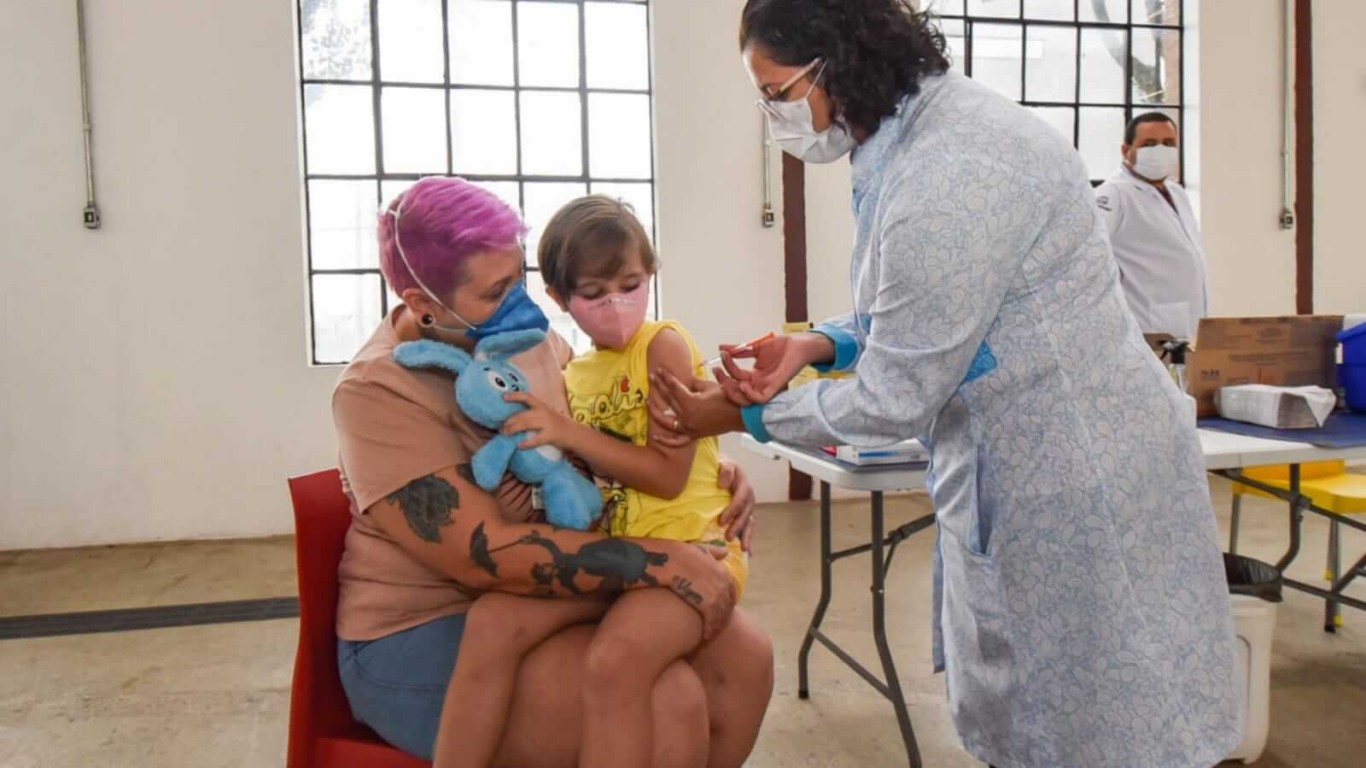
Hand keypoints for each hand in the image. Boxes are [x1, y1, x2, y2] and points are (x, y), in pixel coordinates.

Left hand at [502, 392, 580, 450]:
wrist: (573, 432)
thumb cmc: (556, 423)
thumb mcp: (545, 413)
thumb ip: (532, 413)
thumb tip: (513, 417)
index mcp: (541, 406)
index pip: (527, 397)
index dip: (515, 396)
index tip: (503, 397)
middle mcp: (543, 412)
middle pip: (522, 414)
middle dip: (509, 421)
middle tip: (501, 428)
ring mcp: (547, 424)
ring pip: (526, 424)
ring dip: (513, 429)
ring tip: (505, 434)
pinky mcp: (551, 435)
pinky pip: (536, 439)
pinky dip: (527, 443)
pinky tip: (519, 445)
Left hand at [648, 370, 744, 442]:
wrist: (741, 416)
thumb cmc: (728, 398)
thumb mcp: (709, 386)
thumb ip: (693, 382)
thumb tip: (682, 378)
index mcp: (691, 402)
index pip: (674, 387)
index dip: (666, 377)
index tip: (659, 369)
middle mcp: (687, 416)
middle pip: (668, 400)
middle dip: (659, 386)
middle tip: (651, 377)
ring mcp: (689, 428)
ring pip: (667, 420)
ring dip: (655, 410)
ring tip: (648, 400)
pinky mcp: (694, 436)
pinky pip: (677, 441)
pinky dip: (666, 441)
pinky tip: (655, 437)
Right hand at [659, 539, 736, 639]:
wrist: (665, 560)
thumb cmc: (678, 553)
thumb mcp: (699, 549)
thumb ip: (713, 551)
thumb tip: (725, 551)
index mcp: (722, 570)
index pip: (731, 591)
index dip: (727, 603)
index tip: (721, 611)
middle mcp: (722, 582)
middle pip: (728, 604)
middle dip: (723, 617)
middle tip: (717, 627)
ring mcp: (715, 593)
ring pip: (721, 614)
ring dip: (717, 626)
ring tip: (711, 634)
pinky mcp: (705, 603)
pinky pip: (712, 620)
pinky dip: (710, 629)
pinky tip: (706, 636)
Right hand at [716, 333, 832, 404]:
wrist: (798, 344)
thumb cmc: (780, 346)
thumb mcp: (755, 347)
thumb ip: (739, 350)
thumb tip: (720, 348)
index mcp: (753, 376)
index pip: (734, 377)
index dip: (726, 368)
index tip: (722, 354)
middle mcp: (758, 384)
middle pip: (736, 390)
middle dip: (723, 382)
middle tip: (716, 370)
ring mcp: (766, 387)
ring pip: (745, 399)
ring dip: (732, 391)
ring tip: (726, 379)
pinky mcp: (775, 388)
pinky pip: (760, 399)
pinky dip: (749, 395)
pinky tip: (742, 384)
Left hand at [716, 460, 755, 552]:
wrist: (725, 469)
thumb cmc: (722, 467)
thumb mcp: (724, 463)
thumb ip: (725, 470)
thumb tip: (722, 484)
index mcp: (744, 487)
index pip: (739, 501)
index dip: (731, 511)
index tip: (721, 521)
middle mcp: (748, 499)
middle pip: (745, 515)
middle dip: (737, 527)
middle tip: (728, 537)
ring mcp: (748, 508)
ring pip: (749, 523)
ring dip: (746, 536)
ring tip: (744, 549)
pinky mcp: (744, 515)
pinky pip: (747, 528)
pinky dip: (748, 539)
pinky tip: (748, 552)